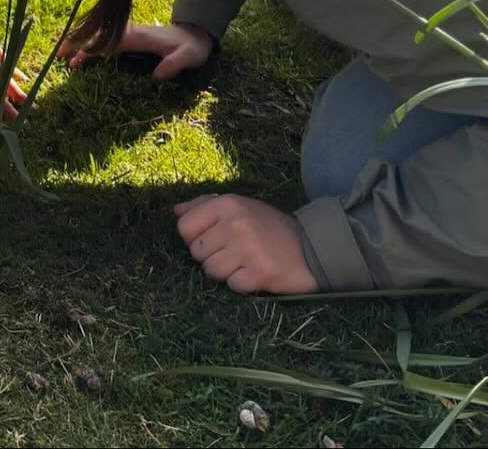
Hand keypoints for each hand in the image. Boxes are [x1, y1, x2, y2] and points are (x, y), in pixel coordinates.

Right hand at [59, 21, 212, 80]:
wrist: (196, 35)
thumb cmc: (191, 48)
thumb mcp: (188, 58)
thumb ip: (174, 65)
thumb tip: (157, 76)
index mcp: (138, 36)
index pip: (108, 41)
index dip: (90, 48)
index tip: (74, 59)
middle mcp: (129, 32)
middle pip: (96, 35)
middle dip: (76, 43)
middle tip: (58, 56)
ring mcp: (127, 33)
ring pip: (98, 35)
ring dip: (80, 42)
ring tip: (62, 55)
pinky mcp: (128, 38)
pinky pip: (104, 39)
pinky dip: (90, 44)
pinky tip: (81, 54)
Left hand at [174, 194, 317, 293]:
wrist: (314, 248)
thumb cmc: (271, 227)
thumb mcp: (240, 206)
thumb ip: (205, 205)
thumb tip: (176, 211)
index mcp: (227, 204)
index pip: (184, 227)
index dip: (194, 239)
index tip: (211, 241)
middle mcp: (235, 223)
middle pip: (196, 252)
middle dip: (211, 257)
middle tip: (233, 254)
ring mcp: (248, 248)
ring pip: (211, 271)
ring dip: (226, 273)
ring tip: (244, 264)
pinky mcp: (261, 272)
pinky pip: (232, 286)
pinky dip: (242, 285)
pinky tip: (255, 275)